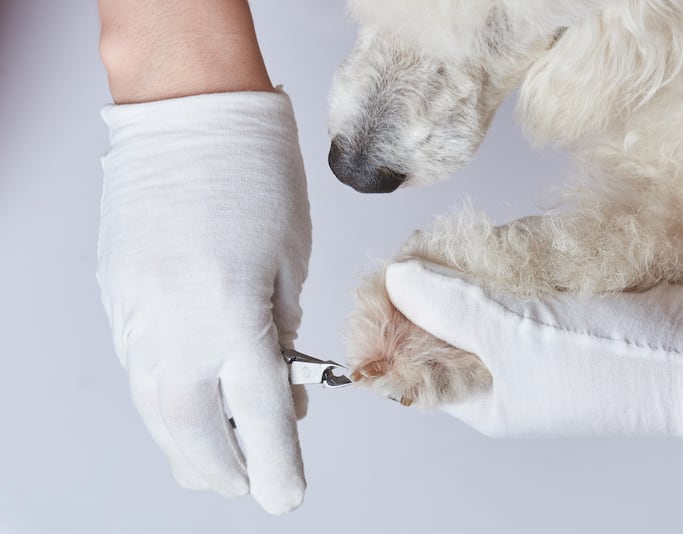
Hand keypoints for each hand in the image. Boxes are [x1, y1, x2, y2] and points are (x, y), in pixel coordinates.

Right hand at [97, 91, 310, 513]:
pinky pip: (139, 371)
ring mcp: (136, 314)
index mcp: (233, 314)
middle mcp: (176, 325)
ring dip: (188, 446)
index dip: (277, 466)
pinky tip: (190, 402)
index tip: (285, 497)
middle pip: (192, 433)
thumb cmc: (258, 175)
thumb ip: (282, 333)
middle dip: (224, 470)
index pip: (260, 418)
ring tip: (219, 459)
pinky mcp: (116, 299)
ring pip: (155, 410)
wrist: (189, 113)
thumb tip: (279, 385)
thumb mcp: (291, 260)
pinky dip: (166, 401)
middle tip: (249, 483)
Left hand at [385, 260, 682, 439]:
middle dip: (431, 286)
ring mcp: (520, 336)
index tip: (383, 279)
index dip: (389, 324)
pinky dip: (499, 261)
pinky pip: (503, 280)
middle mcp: (493, 369)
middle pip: (435, 323)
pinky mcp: (545, 306)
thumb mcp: (512, 336)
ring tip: (473, 250)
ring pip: (468, 296)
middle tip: (431, 252)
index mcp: (477, 395)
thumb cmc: (604, 359)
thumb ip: (447, 307)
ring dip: (467, 269)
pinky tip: (504, 249)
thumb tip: (395, 280)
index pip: (409, 364)